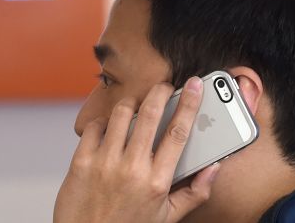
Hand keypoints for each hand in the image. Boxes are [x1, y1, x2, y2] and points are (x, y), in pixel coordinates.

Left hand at [53, 77, 219, 222]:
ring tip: (136, 107)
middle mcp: (132, 169)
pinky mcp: (81, 161)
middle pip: (150, 114)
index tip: (194, 85)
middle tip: (164, 86)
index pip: (178, 133)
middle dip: (160, 92)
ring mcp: (104, 163)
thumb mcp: (167, 217)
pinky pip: (94, 127)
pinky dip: (103, 122)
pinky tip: (109, 129)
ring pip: (121, 114)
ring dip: (131, 104)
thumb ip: (195, 193)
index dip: (189, 104)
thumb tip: (214, 167)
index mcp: (157, 182)